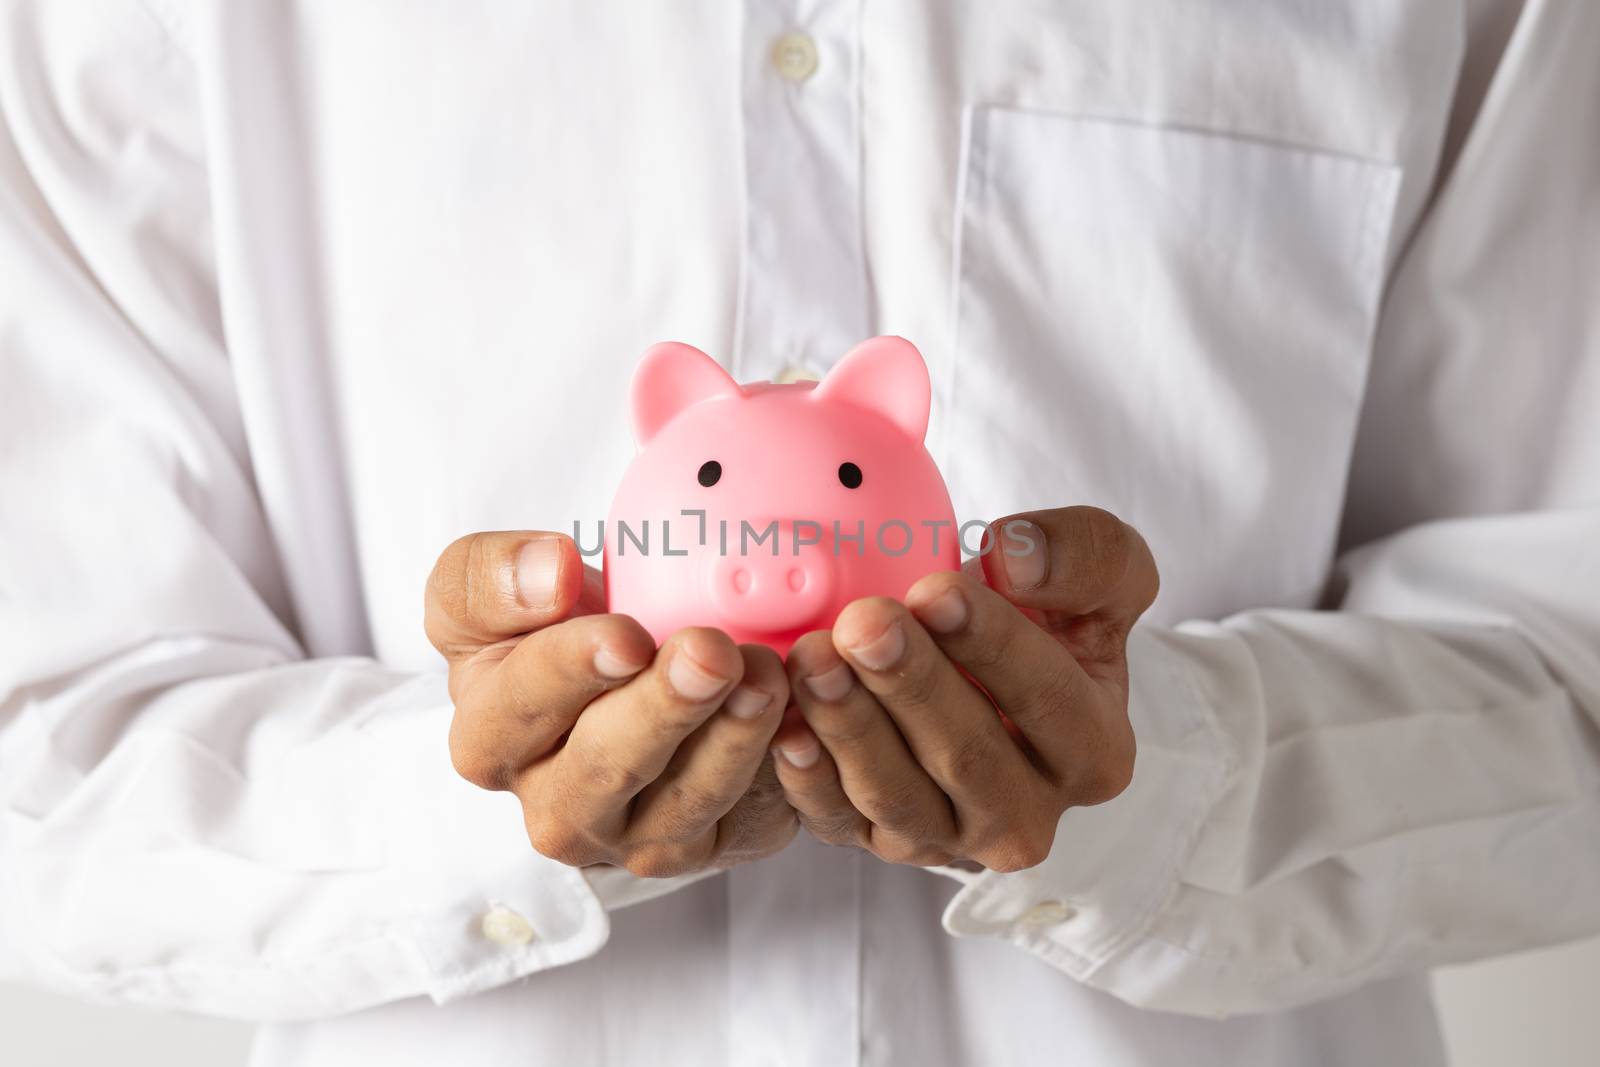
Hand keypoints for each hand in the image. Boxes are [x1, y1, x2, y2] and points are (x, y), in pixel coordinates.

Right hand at [425, 531, 797, 877]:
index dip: (573, 670)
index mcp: (490, 743)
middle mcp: (557, 808)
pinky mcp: (707, 847)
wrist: (609, 683)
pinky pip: (749, 817)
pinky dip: (781, 772)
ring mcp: (634, 838)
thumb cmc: (545, 635)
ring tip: (767, 675)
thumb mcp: (484, 592)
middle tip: (712, 653)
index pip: (523, 708)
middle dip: (665, 708)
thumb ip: (488, 576)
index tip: (626, 635)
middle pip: (609, 767)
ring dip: (733, 738)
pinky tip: (803, 722)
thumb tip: (550, 572)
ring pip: (687, 801)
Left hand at [770, 507, 1157, 871]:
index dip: (993, 644)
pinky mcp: (881, 841)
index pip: (1048, 701)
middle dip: (911, 685)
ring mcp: (949, 837)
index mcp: (1093, 751)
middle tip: (864, 623)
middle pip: (968, 757)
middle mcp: (1026, 814)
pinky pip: (840, 823)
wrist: (983, 667)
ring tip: (814, 659)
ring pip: (897, 797)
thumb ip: (1084, 554)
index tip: (937, 592)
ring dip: (850, 728)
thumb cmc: (1044, 614)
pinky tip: (785, 729)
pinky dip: (808, 780)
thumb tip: (1016, 559)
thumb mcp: (1097, 569)